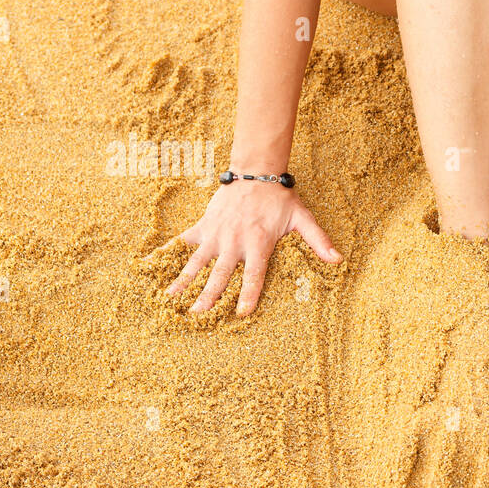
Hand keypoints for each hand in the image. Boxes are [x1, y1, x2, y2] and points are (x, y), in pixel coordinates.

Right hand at [161, 180, 341, 315]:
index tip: (241, 314)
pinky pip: (182, 242)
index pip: (254, 276)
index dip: (248, 295)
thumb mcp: (303, 219)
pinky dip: (166, 253)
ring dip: (183, 281)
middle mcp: (234, 242)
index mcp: (258, 244)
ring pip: (197, 262)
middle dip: (209, 296)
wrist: (255, 171)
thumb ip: (318, 241)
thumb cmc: (280, 199)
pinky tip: (150, 265)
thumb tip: (338, 260)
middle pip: (220, 275)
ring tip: (170, 300)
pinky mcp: (203, 226)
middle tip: (197, 316)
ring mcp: (215, 235)